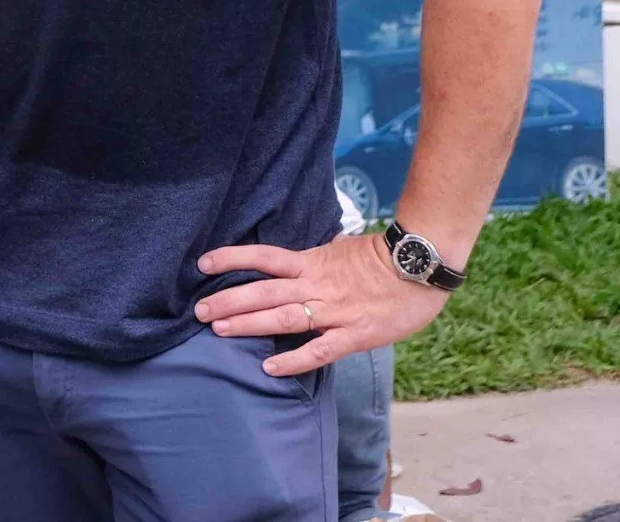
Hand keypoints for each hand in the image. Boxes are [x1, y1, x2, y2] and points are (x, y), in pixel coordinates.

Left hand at [196, 229, 453, 376]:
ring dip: (248, 324)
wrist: (421, 267)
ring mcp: (334, 311)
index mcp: (312, 262)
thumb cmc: (384, 260)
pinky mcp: (354, 335)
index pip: (264, 257)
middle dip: (229, 300)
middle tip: (198, 311)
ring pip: (283, 317)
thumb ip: (315, 261)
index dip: (232, 258)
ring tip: (218, 331)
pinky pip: (319, 350)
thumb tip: (293, 264)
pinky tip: (269, 368)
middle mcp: (317, 285)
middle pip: (264, 291)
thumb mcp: (341, 250)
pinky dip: (293, 360)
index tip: (203, 264)